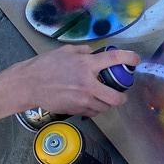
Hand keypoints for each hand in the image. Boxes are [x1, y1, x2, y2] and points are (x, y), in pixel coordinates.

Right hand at [11, 45, 140, 117]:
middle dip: (122, 97)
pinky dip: (95, 108)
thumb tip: (95, 53)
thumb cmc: (45, 65)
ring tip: (103, 97)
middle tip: (120, 93)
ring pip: (105, 108)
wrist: (28, 85)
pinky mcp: (76, 110)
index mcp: (86, 65)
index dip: (129, 58)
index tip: (135, 60)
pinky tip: (90, 101)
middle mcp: (88, 84)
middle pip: (117, 97)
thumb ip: (84, 52)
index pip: (114, 59)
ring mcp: (83, 99)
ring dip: (107, 103)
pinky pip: (93, 112)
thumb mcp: (65, 51)